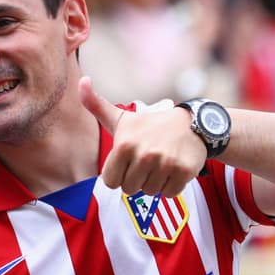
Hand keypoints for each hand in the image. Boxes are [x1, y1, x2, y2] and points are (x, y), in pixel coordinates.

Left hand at [79, 76, 206, 197]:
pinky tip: (173, 168)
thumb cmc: (149, 125)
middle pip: (130, 189)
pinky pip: (170, 194)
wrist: (192, 124)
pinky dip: (171, 185)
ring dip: (154, 182)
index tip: (128, 162)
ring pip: (150, 192)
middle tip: (146, 162)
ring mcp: (165, 164)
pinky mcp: (184, 172)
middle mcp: (144, 155)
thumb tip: (82, 80)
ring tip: (160, 163)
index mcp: (124, 145)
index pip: (111, 182)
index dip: (119, 174)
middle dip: (136, 179)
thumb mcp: (120, 117)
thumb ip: (95, 104)